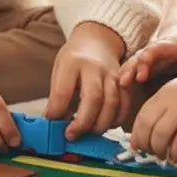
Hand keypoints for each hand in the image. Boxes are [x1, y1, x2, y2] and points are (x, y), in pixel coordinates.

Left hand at [44, 21, 127, 140]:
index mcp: (73, 62)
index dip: (57, 111)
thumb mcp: (59, 69)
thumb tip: (53, 123)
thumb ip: (57, 96)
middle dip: (82, 122)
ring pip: (112, 103)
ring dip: (100, 125)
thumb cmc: (74, 59)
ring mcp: (112, 74)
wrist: (97, 41)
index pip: (64, 90)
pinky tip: (104, 125)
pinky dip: (116, 120)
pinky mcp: (124, 82)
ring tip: (87, 133)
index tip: (51, 122)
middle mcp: (95, 67)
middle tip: (71, 135)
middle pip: (93, 98)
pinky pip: (125, 105)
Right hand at [118, 25, 176, 87]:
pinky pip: (128, 72)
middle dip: (132, 68)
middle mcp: (152, 51)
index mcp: (168, 46)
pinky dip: (122, 80)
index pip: (156, 48)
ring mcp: (143, 58)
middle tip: (126, 80)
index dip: (149, 55)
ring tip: (119, 87)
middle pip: (139, 58)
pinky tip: (117, 92)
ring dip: (124, 75)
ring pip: (131, 65)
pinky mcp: (139, 66)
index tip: (144, 62)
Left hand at [128, 67, 176, 163]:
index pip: (141, 116)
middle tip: (149, 154)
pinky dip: (175, 152)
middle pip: (147, 127)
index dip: (136, 134)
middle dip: (145, 145)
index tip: (136, 146)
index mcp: (163, 94)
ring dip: (159, 150)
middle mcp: (169, 101)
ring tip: (163, 156)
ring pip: (160, 135)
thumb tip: (153, 129)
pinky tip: (176, 157)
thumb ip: (165, 106)